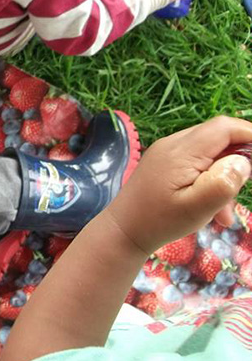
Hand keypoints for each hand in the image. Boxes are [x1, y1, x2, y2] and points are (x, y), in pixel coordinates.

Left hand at [107, 116, 251, 254]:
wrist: (122, 232)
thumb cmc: (159, 222)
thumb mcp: (196, 208)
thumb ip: (223, 183)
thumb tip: (242, 160)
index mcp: (181, 151)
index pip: (224, 127)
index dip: (250, 135)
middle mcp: (172, 144)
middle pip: (218, 137)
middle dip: (237, 161)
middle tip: (239, 191)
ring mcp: (166, 152)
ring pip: (209, 152)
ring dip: (222, 177)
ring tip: (223, 213)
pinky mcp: (163, 163)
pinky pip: (195, 163)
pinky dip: (208, 181)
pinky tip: (211, 211)